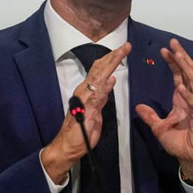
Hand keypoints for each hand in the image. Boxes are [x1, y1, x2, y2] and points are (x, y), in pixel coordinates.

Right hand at [41, 42, 131, 183]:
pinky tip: (111, 79)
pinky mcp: (86, 111)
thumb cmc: (80, 132)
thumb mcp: (96, 112)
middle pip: (99, 70)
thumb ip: (101, 97)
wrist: (67, 147)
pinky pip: (97, 96)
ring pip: (99, 78)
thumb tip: (110, 83)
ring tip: (120, 54)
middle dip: (113, 57)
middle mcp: (84, 91)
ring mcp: (84, 100)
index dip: (110, 59)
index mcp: (87, 91)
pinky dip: (104, 87)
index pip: (99, 71)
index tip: (121, 50)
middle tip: (125, 46)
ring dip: (110, 65)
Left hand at [135, 38, 192, 182]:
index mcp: (182, 99)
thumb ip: (150, 116)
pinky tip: (181, 87)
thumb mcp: (159, 128)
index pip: (179, 75)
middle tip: (173, 43)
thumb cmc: (181, 143)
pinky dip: (189, 94)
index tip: (164, 50)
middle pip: (188, 72)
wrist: (191, 158)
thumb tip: (138, 107)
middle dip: (181, 57)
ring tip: (179, 55)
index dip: (172, 61)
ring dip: (186, 67)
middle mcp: (191, 98)